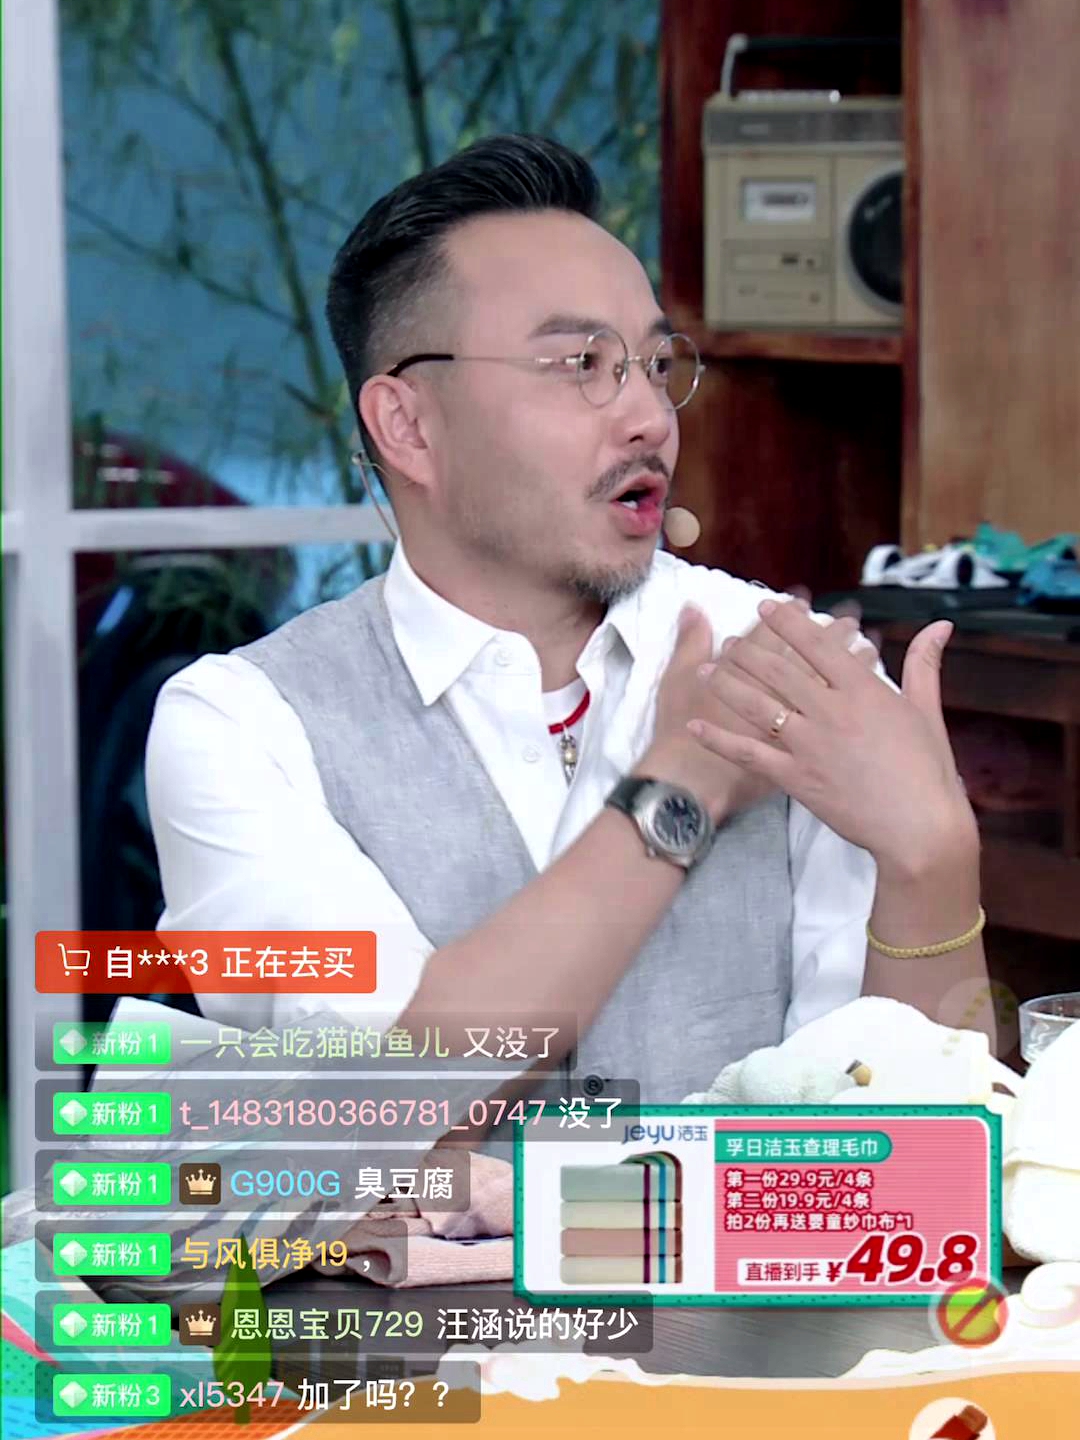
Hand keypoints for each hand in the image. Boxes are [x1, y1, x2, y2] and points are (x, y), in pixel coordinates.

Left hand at [685, 601, 977, 874]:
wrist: (918, 826)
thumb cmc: (928, 770)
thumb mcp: (927, 710)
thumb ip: (924, 664)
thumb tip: (939, 624)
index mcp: (862, 690)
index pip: (816, 645)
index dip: (786, 623)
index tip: (765, 607)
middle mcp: (830, 710)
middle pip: (778, 671)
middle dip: (748, 651)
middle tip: (729, 641)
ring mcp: (809, 744)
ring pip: (757, 704)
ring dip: (727, 683)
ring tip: (706, 670)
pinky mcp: (795, 777)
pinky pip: (748, 753)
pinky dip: (718, 738)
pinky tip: (694, 725)